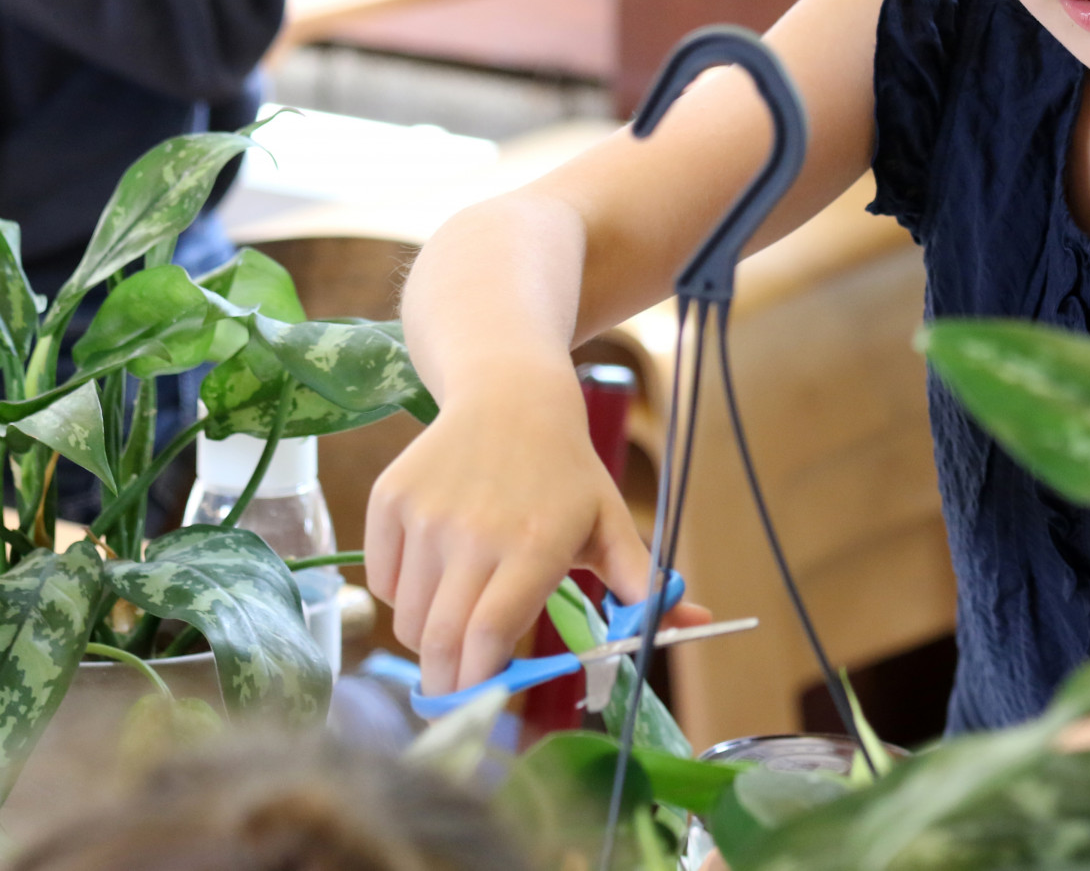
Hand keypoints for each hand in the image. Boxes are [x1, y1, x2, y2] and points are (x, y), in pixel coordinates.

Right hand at [364, 358, 706, 693]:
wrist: (510, 396)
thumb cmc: (567, 472)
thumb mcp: (610, 523)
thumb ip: (644, 584)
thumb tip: (696, 621)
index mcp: (535, 543)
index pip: (491, 633)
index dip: (481, 683)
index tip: (484, 704)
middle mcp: (473, 531)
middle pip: (438, 642)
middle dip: (445, 684)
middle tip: (456, 695)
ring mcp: (425, 515)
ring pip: (407, 617)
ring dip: (428, 637)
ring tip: (458, 615)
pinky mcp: (389, 501)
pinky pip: (381, 580)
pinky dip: (402, 594)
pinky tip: (435, 570)